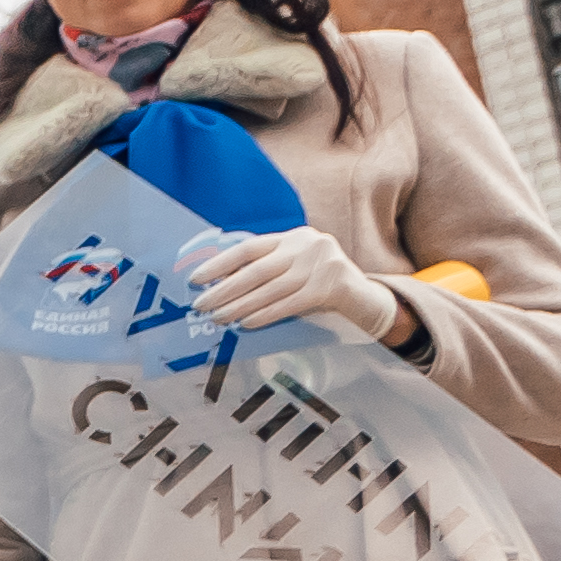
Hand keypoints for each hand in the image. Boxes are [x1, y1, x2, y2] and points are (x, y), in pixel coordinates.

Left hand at [178, 224, 401, 346]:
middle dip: (224, 289)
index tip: (195, 279)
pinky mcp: (332, 286)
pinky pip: (290, 303)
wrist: (365, 298)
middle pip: (256, 270)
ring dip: (240, 306)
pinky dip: (265, 314)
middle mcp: (306, 244)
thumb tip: (218, 286)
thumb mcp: (294, 268)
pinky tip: (246, 323)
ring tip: (218, 318)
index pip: (248, 248)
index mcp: (292, 236)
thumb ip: (265, 269)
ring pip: (270, 289)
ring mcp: (322, 263)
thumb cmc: (320, 284)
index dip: (219, 263)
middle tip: (200, 305)